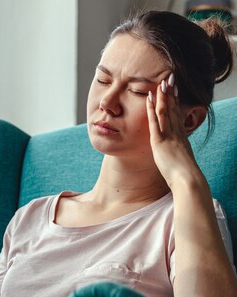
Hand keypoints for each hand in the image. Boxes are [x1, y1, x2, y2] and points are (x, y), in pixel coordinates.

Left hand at [146, 74, 199, 188]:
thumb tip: (177, 159)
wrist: (187, 179)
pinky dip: (152, 109)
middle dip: (171, 92)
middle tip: (169, 77)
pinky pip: (155, 122)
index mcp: (181, 137)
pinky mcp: (160, 141)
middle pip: (174, 108)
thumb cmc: (184, 176)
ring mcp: (169, 136)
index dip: (176, 101)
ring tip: (161, 81)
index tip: (174, 89)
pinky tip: (149, 98)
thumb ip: (178, 156)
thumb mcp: (182, 162)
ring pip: (166, 111)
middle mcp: (176, 133)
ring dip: (163, 96)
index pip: (178, 115)